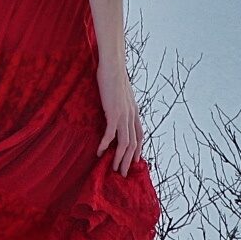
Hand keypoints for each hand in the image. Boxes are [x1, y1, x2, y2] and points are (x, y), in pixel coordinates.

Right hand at [96, 58, 143, 175]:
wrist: (113, 66)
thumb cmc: (115, 76)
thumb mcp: (122, 93)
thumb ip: (123, 103)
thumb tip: (118, 107)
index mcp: (134, 112)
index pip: (140, 136)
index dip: (138, 150)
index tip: (134, 161)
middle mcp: (132, 116)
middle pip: (134, 144)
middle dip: (128, 161)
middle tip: (122, 173)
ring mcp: (124, 115)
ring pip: (125, 143)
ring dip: (118, 158)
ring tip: (112, 168)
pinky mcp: (114, 112)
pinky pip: (111, 133)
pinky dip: (106, 144)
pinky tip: (100, 151)